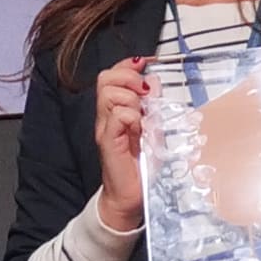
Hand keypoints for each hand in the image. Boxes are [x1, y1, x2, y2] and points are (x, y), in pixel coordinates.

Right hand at [92, 57, 151, 234]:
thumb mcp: (153, 130)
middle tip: (144, 92)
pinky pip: (117, 116)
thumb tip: (155, 81)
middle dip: (128, 77)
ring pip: (110, 94)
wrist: (130, 196)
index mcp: (116, 110)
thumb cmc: (142, 166)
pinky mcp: (109, 142)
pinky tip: (139, 129)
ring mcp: (106, 128)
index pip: (113, 75)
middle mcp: (107, 116)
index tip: (144, 63)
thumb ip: (153, 106)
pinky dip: (132, 117)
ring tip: (142, 116)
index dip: (127, 65)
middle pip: (105, 78)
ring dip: (131, 99)